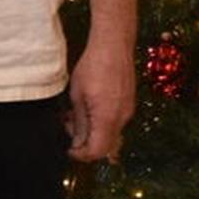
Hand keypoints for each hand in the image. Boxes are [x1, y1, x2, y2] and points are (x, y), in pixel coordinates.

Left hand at [64, 39, 134, 161]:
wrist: (114, 44)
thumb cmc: (93, 66)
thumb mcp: (78, 95)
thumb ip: (80, 122)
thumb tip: (77, 141)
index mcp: (108, 118)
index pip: (97, 151)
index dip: (81, 154)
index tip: (68, 148)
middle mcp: (122, 118)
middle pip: (106, 145)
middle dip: (85, 141)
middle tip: (68, 124)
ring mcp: (128, 110)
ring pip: (110, 132)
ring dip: (92, 129)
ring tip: (75, 113)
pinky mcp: (129, 101)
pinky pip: (115, 120)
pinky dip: (101, 120)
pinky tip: (89, 105)